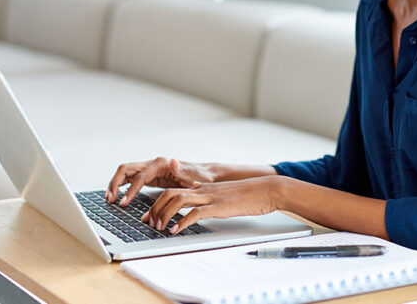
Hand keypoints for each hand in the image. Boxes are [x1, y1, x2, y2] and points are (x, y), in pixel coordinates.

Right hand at [106, 157, 213, 206]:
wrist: (205, 175)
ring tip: (110, 199)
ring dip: (116, 184)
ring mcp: (150, 170)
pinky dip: (123, 187)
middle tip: (111, 199)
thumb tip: (173, 161)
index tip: (124, 202)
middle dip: (116, 183)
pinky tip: (118, 197)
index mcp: (160, 164)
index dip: (131, 190)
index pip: (140, 176)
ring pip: (126, 174)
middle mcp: (153, 164)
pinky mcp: (150, 177)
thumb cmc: (200, 176)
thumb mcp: (193, 175)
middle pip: (127, 169)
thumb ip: (181, 170)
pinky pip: (131, 180)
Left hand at [144, 176, 282, 233]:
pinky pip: (196, 212)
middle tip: (149, 223)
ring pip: (178, 200)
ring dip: (164, 214)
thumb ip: (208, 192)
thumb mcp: (224, 192)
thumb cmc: (249, 194)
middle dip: (155, 208)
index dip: (157, 203)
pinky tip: (176, 230)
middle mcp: (204, 190)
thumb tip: (196, 192)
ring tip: (159, 227)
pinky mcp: (219, 206)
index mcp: (203, 187)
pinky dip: (182, 221)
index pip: (173, 191)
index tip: (148, 215)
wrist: (268, 190)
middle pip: (169, 193)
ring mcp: (211, 197)